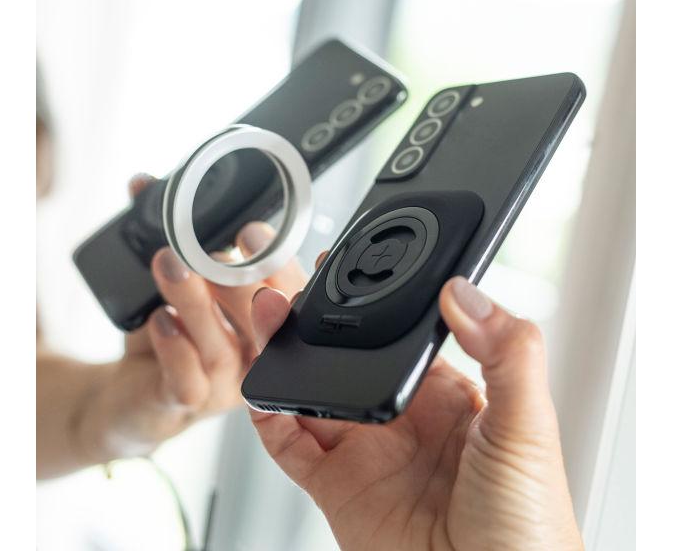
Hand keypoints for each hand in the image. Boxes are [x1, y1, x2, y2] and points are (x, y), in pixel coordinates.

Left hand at [73, 174, 306, 462]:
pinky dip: (176, 348)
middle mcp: (252, 355)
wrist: (133, 391)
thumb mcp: (174, 281)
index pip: (290, 296)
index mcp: (264, 322)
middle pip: (269, 325)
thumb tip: (145, 183)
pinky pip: (189, 380)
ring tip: (171, 264)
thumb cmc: (168, 333)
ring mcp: (224, 384)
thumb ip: (169, 236)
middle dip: (248, 279)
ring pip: (222, 348)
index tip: (256, 232)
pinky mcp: (187, 402)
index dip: (281, 266)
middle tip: (231, 242)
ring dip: (197, 303)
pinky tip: (160, 319)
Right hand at [249, 264, 582, 549]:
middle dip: (315, 321)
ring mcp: (365, 450)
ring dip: (284, 353)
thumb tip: (466, 293)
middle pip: (345, 357)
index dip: (371, 302)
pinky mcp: (336, 486)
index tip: (349, 266)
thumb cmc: (528, 527)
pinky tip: (261, 389)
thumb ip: (507, 354)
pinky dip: (267, 416)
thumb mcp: (529, 427)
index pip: (397, 333)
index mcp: (445, 393)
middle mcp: (400, 417)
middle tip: (294, 286)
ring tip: (268, 316)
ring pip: (310, 390)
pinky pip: (289, 444)